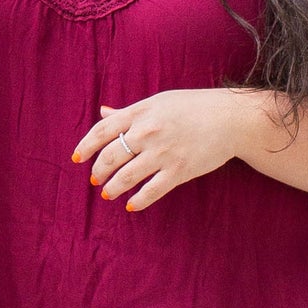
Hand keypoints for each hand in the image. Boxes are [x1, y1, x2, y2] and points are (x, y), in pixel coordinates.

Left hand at [73, 91, 246, 211]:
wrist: (231, 118)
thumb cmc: (194, 107)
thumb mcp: (158, 102)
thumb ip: (129, 112)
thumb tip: (103, 113)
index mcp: (141, 112)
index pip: (102, 131)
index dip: (85, 147)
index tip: (77, 158)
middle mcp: (148, 132)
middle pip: (110, 156)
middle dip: (98, 171)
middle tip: (95, 179)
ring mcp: (163, 153)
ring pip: (126, 176)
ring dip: (113, 188)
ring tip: (108, 193)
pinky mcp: (179, 171)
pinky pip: (151, 191)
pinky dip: (138, 201)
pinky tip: (130, 205)